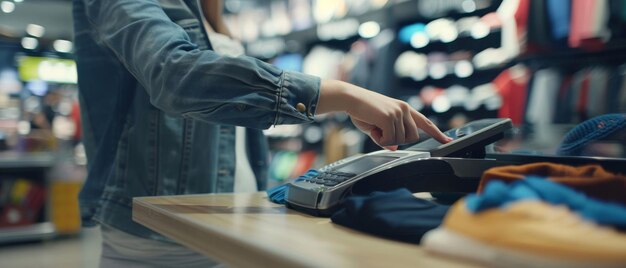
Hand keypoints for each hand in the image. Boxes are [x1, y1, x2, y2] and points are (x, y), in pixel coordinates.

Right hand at [317, 80, 451, 149]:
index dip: (437, 133)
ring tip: (374, 128)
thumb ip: (388, 136)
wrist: (349, 98)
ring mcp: (398, 113)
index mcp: (404, 109)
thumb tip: (393, 147)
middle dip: (398, 141)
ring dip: (386, 140)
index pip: (425, 122)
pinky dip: (380, 140)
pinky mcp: (389, 117)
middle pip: (412, 137)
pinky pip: (390, 140)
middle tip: (382, 134)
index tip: (447, 141)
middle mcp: (404, 109)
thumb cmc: (361, 110)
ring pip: (400, 140)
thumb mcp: (377, 125)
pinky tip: (373, 129)